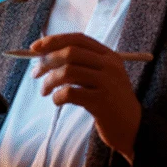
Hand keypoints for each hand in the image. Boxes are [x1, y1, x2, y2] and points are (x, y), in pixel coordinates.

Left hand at [31, 33, 140, 162]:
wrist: (133, 128)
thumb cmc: (109, 101)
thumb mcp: (101, 77)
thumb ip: (80, 64)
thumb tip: (43, 55)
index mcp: (109, 55)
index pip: (78, 38)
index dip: (54, 40)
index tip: (34, 48)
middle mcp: (110, 65)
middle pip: (70, 53)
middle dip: (47, 62)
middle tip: (35, 74)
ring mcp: (107, 83)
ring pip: (67, 72)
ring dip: (49, 81)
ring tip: (44, 91)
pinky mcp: (102, 102)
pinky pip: (70, 93)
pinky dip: (57, 96)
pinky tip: (57, 101)